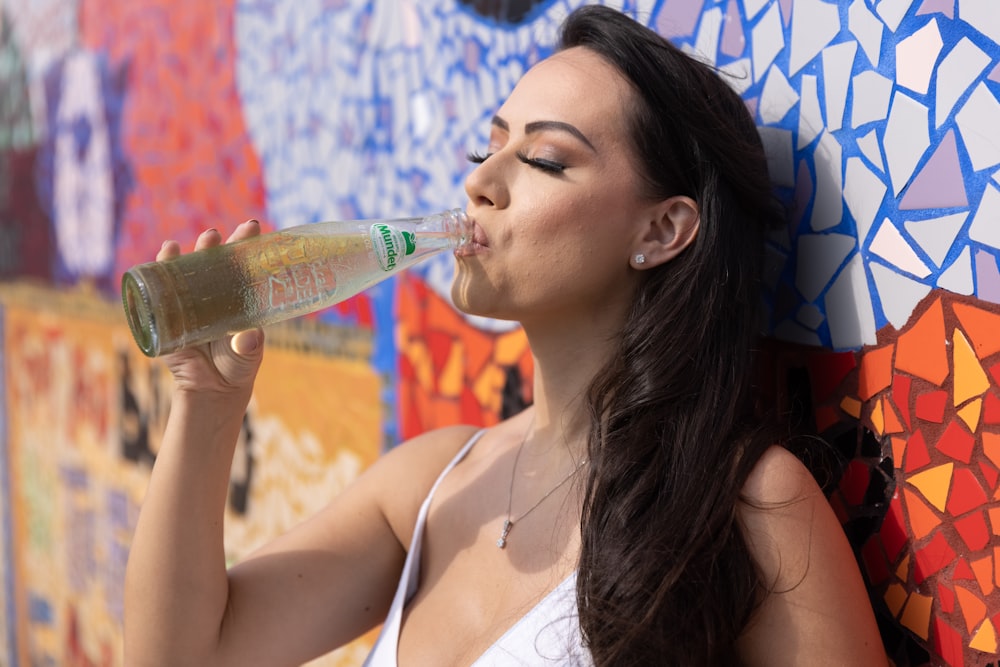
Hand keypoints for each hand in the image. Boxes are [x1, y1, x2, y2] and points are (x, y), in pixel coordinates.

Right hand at [156, 220, 264, 396]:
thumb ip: (249, 346)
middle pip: (214, 262)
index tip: (252, 226)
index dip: (246, 244)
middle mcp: (214, 294)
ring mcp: (190, 302)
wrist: (213, 390)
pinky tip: (166, 253)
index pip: (242, 264)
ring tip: (190, 242)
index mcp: (237, 297)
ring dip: (188, 254)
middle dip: (215, 245)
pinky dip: (160, 271)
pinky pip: (160, 290)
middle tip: (216, 235)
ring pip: (187, 271)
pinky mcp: (168, 315)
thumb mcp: (247, 354)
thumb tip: (249, 336)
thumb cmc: (237, 366)